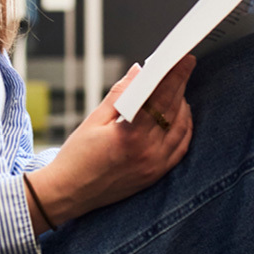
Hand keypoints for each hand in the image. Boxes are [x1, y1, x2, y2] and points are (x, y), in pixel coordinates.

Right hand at [26, 55, 195, 230]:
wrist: (68, 193)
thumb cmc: (76, 157)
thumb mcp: (94, 119)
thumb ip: (121, 93)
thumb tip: (139, 72)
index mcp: (130, 135)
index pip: (161, 97)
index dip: (175, 75)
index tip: (185, 59)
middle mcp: (148, 152)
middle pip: (173, 110)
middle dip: (180, 85)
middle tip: (183, 67)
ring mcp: (155, 166)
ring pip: (182, 128)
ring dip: (182, 105)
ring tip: (177, 89)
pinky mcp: (156, 176)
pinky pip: (180, 148)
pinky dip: (184, 129)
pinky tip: (178, 116)